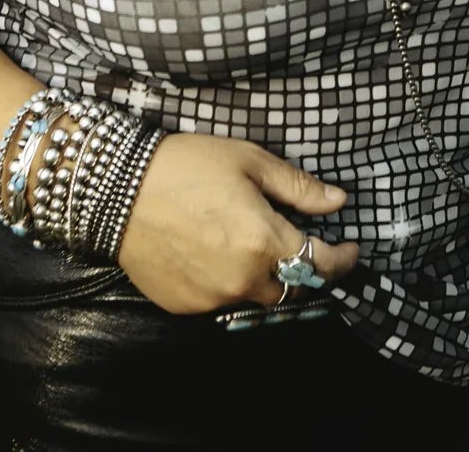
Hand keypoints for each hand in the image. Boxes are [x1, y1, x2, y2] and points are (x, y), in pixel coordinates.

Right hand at [115, 132, 359, 313]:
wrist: (117, 190)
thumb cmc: (187, 166)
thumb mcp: (248, 161)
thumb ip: (297, 187)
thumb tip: (338, 202)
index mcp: (265, 242)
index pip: (321, 265)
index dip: (343, 260)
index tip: (351, 249)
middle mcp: (243, 280)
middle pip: (292, 288)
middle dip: (302, 269)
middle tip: (298, 243)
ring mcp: (214, 298)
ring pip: (256, 297)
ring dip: (265, 277)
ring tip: (253, 245)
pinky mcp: (187, 307)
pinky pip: (222, 300)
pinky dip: (229, 282)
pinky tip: (215, 253)